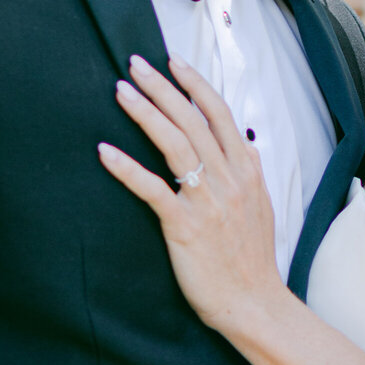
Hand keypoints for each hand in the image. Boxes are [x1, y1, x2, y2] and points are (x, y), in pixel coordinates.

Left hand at [99, 55, 285, 336]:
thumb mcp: (259, 205)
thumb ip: (246, 173)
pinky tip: (105, 151)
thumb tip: (241, 146)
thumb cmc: (251, 258)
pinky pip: (153, 189)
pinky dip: (127, 168)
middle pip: (192, 119)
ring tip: (121, 91)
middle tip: (135, 64)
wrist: (255, 303)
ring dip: (145, 113)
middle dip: (162, 87)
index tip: (173, 61)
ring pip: (174, 144)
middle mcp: (229, 179)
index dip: (194, 84)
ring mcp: (208, 201)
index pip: (220, 113)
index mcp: (247, 170)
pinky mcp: (186, 227)